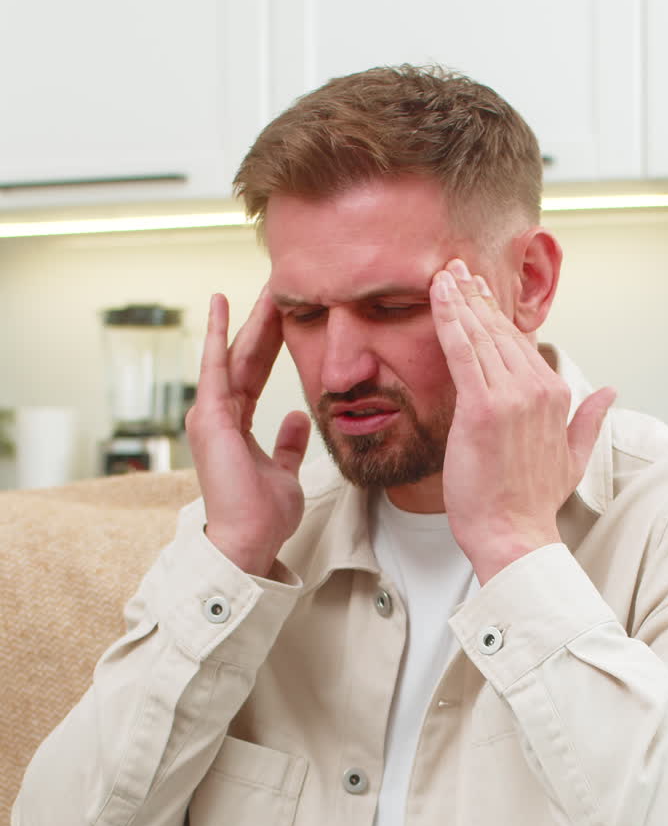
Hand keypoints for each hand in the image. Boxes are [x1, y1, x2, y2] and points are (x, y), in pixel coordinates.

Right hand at [185, 291, 310, 576]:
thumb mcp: (285, 472)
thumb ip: (288, 444)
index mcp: (235, 427)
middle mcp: (218, 416)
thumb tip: (298, 418)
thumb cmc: (263, 514)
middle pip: (245, 358)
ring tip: (266, 287)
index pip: (254, 374)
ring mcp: (211, 415)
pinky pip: (215, 366)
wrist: (249, 539)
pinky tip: (222, 303)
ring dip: (249, 319)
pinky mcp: (210, 417)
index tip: (284, 314)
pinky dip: (218, 334)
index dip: (269, 343)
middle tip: (278, 286)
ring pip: (235, 355)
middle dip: (262, 322)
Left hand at [430, 260, 615, 583]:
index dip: (496, 315)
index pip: (521, 344)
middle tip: (455, 270)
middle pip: (500, 332)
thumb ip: (590, 421)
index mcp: (556, 396)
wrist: (513, 534)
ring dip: (459, 300)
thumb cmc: (532, 503)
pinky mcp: (482, 408)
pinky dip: (449, 319)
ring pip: (480, 336)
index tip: (478, 292)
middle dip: (475, 298)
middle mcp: (536, 389)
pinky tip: (438, 295)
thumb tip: (611, 392)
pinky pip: (462, 352)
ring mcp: (510, 396)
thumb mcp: (573, 458)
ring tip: (443, 275)